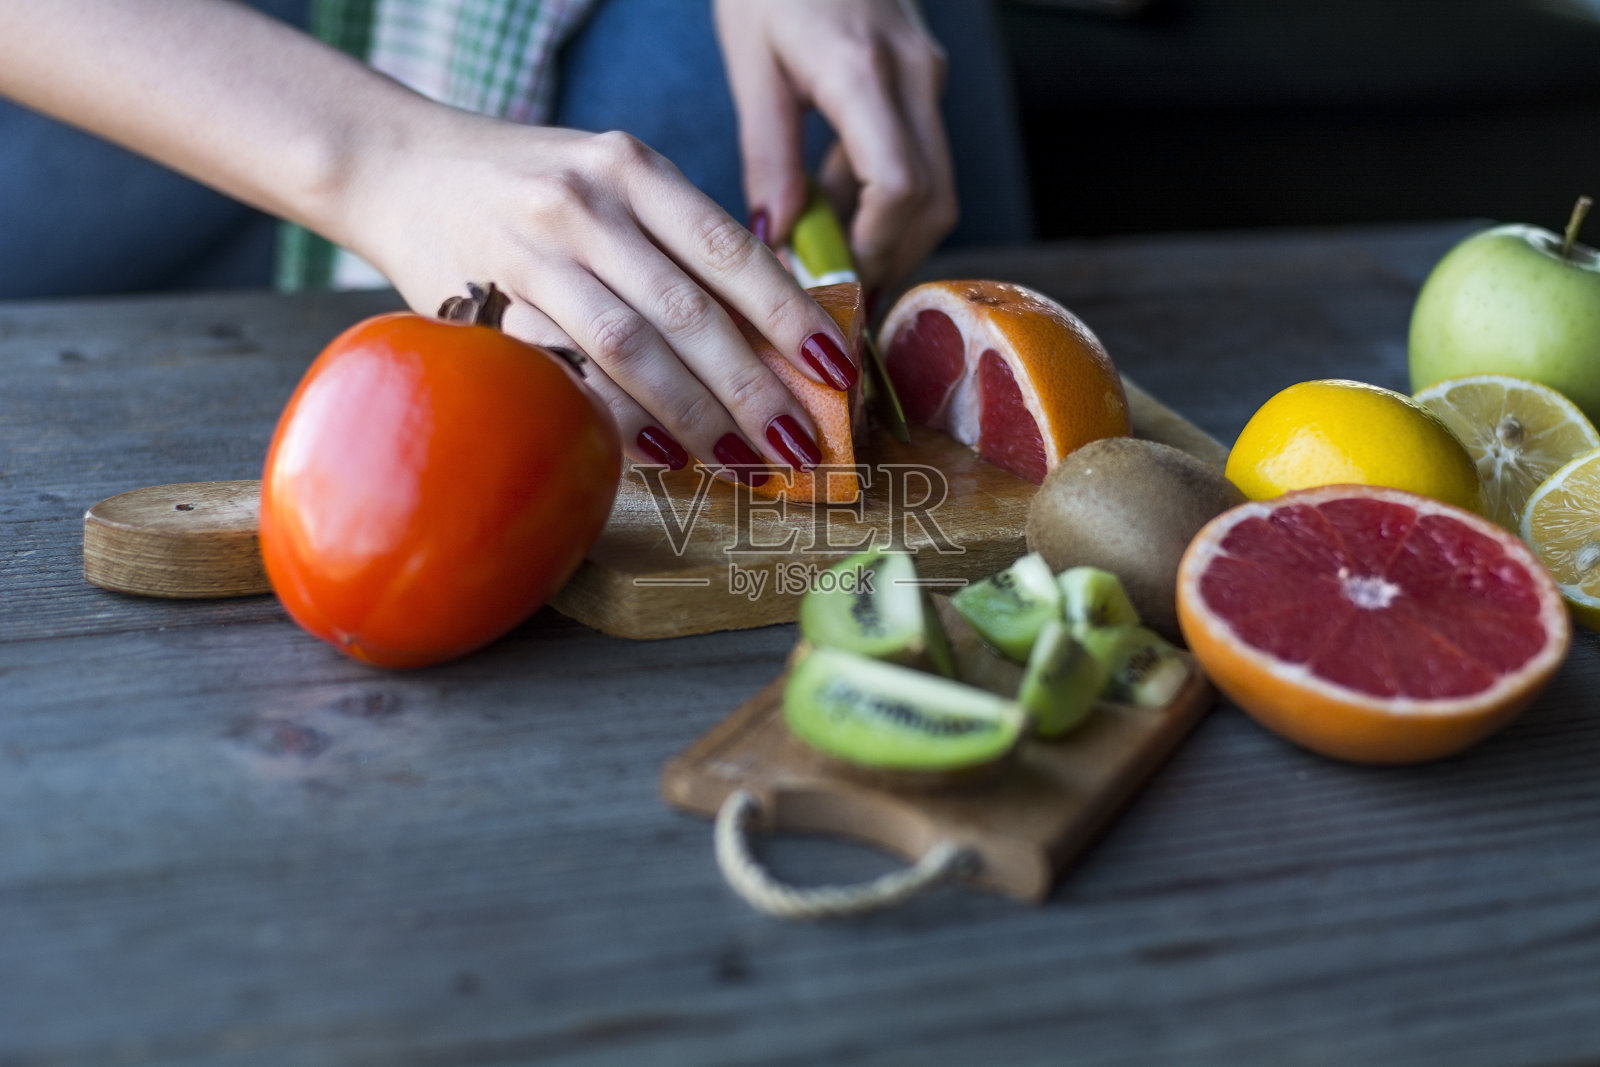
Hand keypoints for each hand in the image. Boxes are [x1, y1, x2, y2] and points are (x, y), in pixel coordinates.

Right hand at [344, 114, 859, 479]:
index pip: (730, 251)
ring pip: (628, 345)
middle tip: (798, 444)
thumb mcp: (612, 181)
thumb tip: (776, 334)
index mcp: (632, 167)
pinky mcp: (483, 301)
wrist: (400, 164)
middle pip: (688, 310)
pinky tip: (658, 453)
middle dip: (753, 387)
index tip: (834, 371)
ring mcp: (529, 253)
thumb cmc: (531, 185)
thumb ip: (680, 242)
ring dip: (692, 413)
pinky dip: (614, 416)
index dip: (789, 315)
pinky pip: (562, 371)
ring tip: (742, 462)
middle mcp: (584, 202)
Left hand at [714, 0, 958, 295]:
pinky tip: (834, 205)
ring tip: (829, 253)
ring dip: (889, 232)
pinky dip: (884, 197)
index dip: (875, 250)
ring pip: (937, 185)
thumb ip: (769, 156)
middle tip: (839, 294)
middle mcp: (914, 75)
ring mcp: (927, 75)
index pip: (899, 188)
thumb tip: (777, 240)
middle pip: (934, 200)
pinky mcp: (924, 78)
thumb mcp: (752, 66)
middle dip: (890, 258)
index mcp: (863, 72)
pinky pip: (921, 157)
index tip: (836, 284)